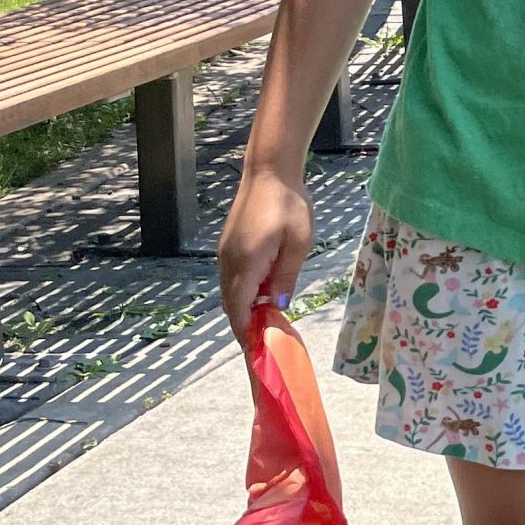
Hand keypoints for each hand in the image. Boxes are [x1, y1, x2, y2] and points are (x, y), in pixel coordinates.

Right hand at [217, 168, 312, 345]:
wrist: (269, 173)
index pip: (239, 310)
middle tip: (266, 340)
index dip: (246, 333)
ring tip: (267, 320)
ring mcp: (225, 253)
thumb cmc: (290, 205)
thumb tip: (277, 308)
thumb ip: (286, 277)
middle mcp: (228, 262)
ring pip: (230, 291)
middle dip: (245, 324)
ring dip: (245, 307)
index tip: (257, 351)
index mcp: (246, 264)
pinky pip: (232, 277)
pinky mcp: (228, 245)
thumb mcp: (299, 243)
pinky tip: (263, 292)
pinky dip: (243, 291)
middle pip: (231, 304)